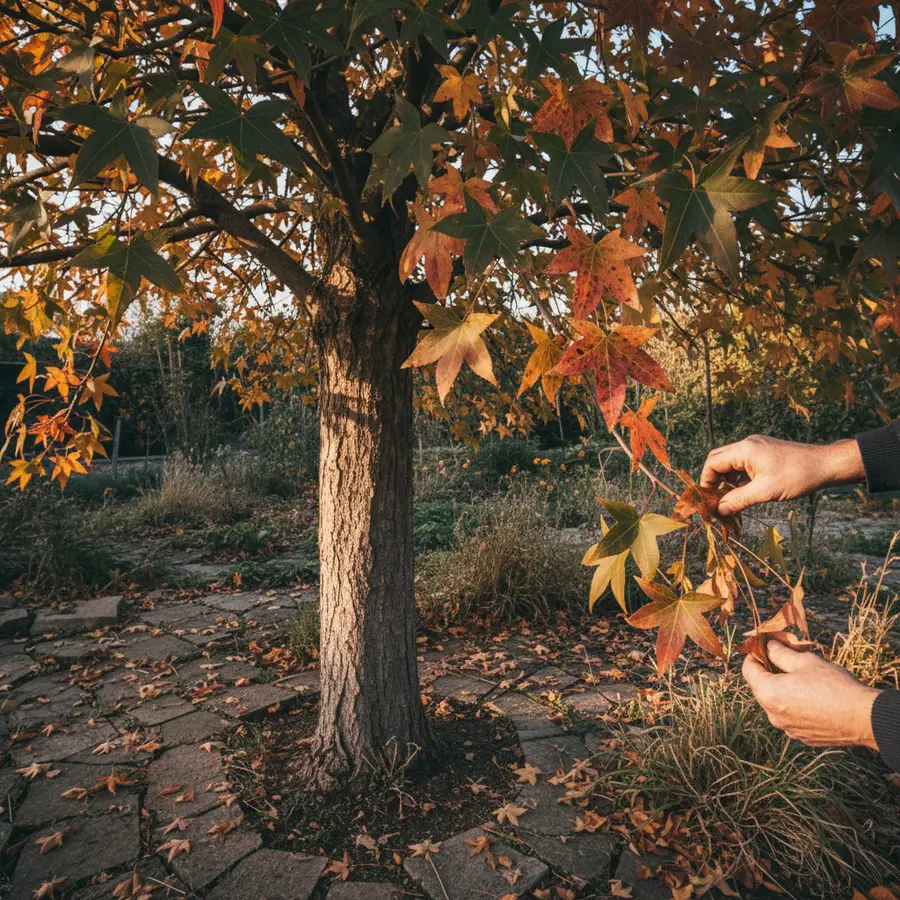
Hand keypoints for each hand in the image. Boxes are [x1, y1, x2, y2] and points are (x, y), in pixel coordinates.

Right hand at [700, 435, 863, 515]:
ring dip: (727, 480)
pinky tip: (744, 491)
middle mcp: (747, 444)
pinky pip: (743, 463)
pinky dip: (739, 477)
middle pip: (718, 459)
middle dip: (714, 480)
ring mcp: (756, 447)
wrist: (826, 465)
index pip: (712, 463)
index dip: (706, 482)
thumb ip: (738, 500)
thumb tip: (719, 510)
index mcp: (744, 450)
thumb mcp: (765, 492)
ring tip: (731, 499)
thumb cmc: (797, 476)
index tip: (709, 500)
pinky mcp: (764, 452)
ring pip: (730, 462)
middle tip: (717, 499)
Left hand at [742, 642, 879, 748]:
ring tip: (801, 680)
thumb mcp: (805, 661)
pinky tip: (812, 698)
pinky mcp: (802, 737)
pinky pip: (790, 717)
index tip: (761, 648)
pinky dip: (795, 706)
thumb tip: (768, 647)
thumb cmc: (834, 686)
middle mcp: (773, 715)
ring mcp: (787, 728)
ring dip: (782, 690)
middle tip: (782, 660)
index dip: (754, 656)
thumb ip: (780, 653)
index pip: (748, 671)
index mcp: (769, 694)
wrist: (863, 718)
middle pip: (761, 688)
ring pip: (776, 704)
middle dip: (768, 673)